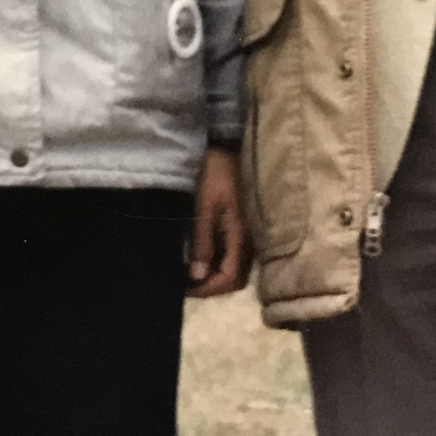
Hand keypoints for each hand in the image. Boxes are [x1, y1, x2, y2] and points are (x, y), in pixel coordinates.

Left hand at [188, 145, 250, 297]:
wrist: (229, 147)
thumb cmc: (216, 175)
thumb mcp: (204, 207)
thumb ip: (202, 242)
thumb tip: (197, 276)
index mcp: (241, 236)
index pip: (229, 277)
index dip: (207, 288)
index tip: (184, 288)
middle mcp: (250, 240)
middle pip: (236, 278)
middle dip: (212, 286)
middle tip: (188, 283)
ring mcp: (250, 233)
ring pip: (237, 267)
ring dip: (216, 274)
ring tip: (193, 271)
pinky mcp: (245, 226)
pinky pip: (236, 254)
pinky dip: (221, 262)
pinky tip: (205, 256)